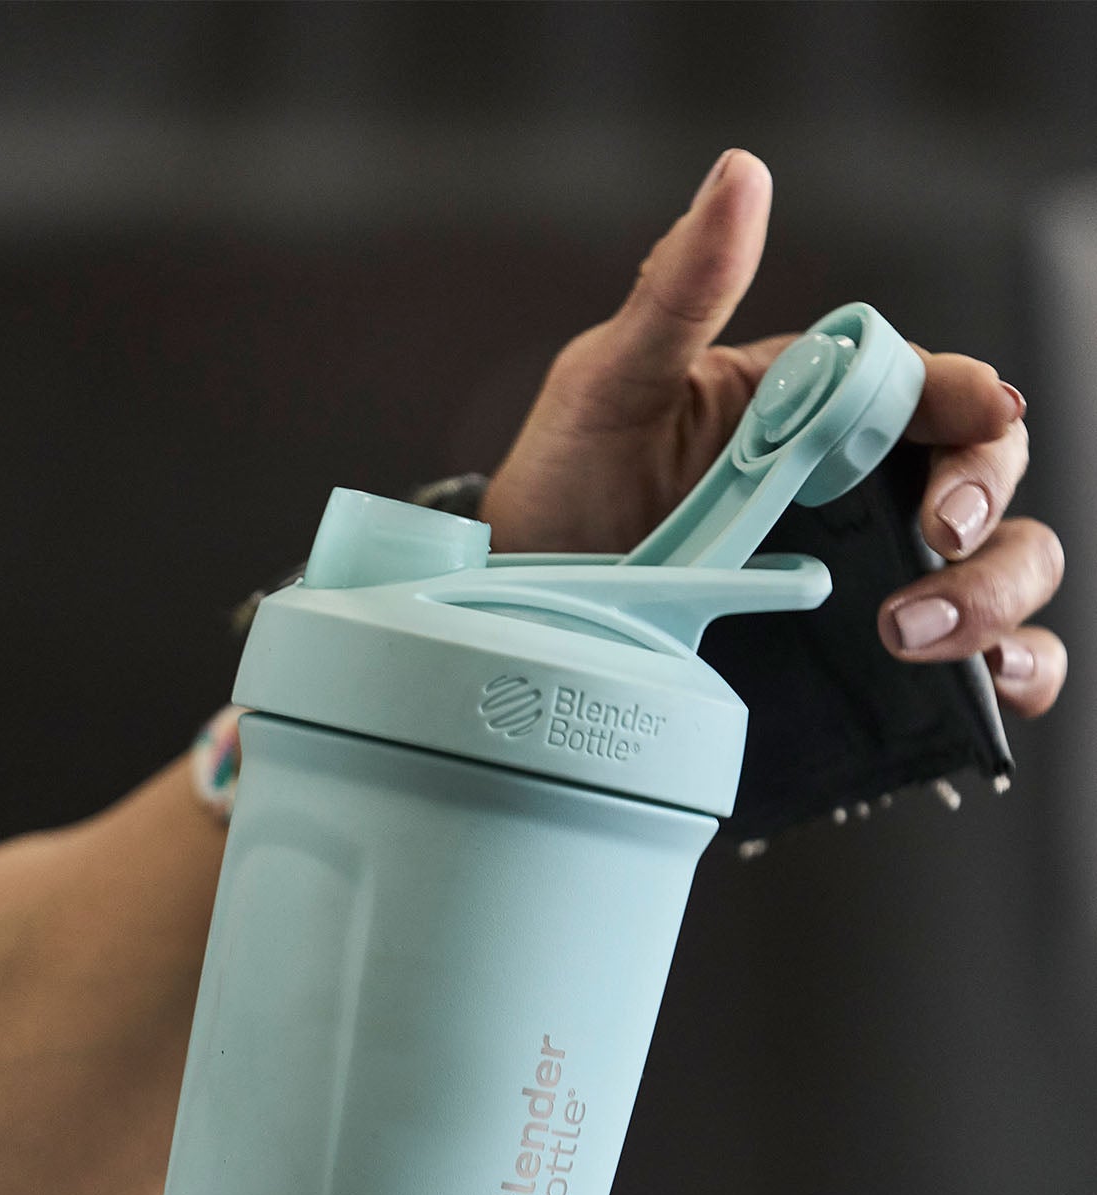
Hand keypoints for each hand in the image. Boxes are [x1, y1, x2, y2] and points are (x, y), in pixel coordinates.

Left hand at [481, 148, 1065, 718]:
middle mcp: (858, 489)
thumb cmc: (568, 480)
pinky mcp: (857, 660)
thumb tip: (739, 176)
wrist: (520, 605)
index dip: (971, 407)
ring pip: (1004, 571)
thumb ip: (679, 292)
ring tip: (919, 635)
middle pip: (989, 481)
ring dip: (999, 602)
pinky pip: (967, 670)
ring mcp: (866, 575)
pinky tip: (973, 688)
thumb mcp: (609, 383)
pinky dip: (1003, 676)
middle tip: (938, 547)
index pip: (934, 388)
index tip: (971, 431)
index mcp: (817, 407)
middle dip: (990, 513)